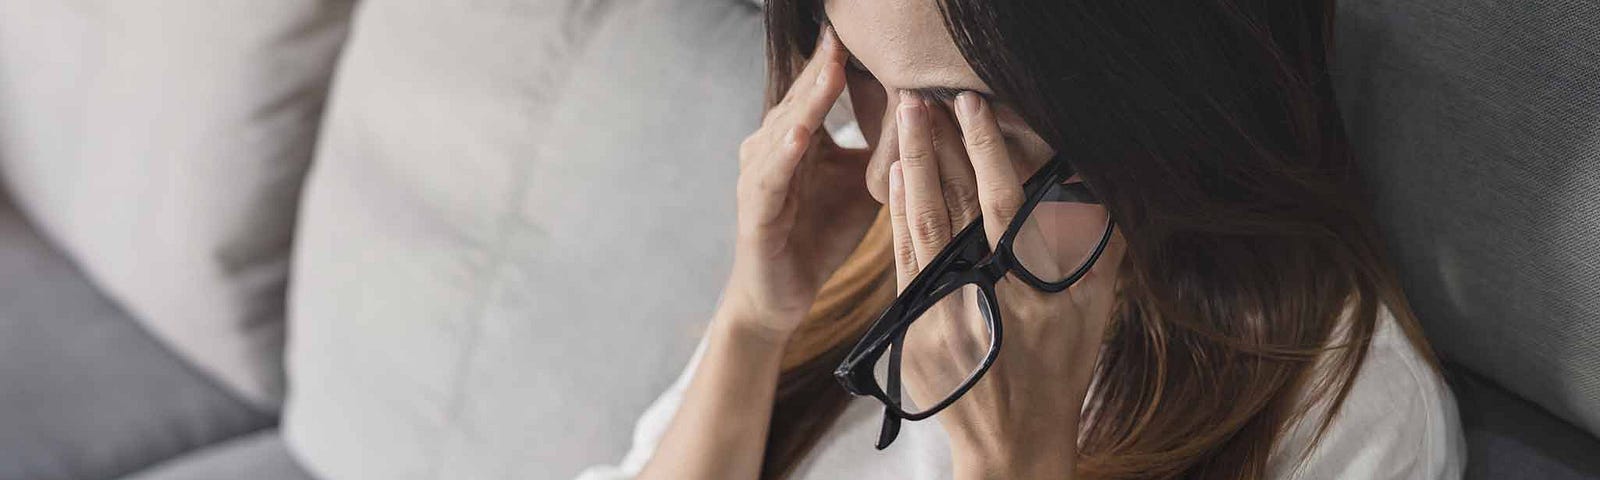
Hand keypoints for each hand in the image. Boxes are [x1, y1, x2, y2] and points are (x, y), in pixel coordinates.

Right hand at [719, 26, 880, 339]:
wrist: (782, 296)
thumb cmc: (820, 235)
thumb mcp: (862, 184)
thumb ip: (882, 150)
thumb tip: (924, 114)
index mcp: (796, 137)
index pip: (819, 88)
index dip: (840, 58)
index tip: (864, 26)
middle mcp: (771, 148)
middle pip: (802, 98)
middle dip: (825, 64)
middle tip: (848, 28)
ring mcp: (759, 177)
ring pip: (786, 128)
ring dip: (809, 99)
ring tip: (832, 66)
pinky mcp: (754, 211)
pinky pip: (770, 178)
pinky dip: (785, 154)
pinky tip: (802, 134)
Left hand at [886, 90, 1126, 475]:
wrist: (1012, 441)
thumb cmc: (1059, 370)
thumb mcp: (1092, 312)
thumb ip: (1094, 246)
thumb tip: (1093, 184)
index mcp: (1028, 287)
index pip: (1002, 203)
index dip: (984, 151)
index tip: (971, 106)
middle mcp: (980, 295)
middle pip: (950, 205)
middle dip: (933, 145)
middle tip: (920, 96)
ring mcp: (939, 313)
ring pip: (919, 224)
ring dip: (909, 167)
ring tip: (903, 120)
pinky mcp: (910, 327)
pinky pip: (902, 257)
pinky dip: (896, 214)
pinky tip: (893, 177)